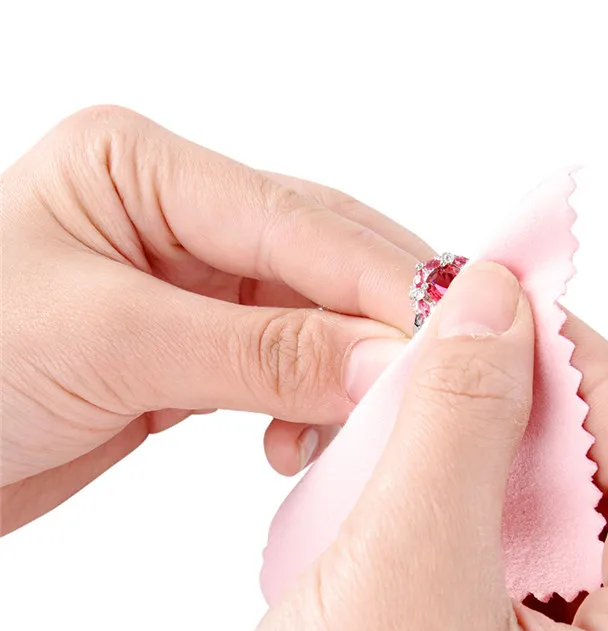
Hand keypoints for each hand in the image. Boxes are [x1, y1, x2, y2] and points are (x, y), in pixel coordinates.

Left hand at [0, 106, 434, 531]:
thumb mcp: (111, 343)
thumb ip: (260, 352)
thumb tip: (383, 365)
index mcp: (144, 168)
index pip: (298, 220)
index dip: (381, 282)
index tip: (451, 338)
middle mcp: (178, 216)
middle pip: (319, 259)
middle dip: (380, 322)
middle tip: (439, 378)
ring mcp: (192, 285)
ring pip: (312, 318)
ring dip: (347, 371)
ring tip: (360, 423)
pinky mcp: (197, 350)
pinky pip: (284, 365)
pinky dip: (309, 403)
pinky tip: (298, 440)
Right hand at [157, 262, 607, 630]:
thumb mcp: (396, 575)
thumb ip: (458, 424)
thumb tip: (498, 305)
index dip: (602, 378)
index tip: (526, 309)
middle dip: (550, 418)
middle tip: (475, 353)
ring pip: (571, 539)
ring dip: (505, 464)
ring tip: (433, 416)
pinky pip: (523, 577)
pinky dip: (476, 515)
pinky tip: (414, 493)